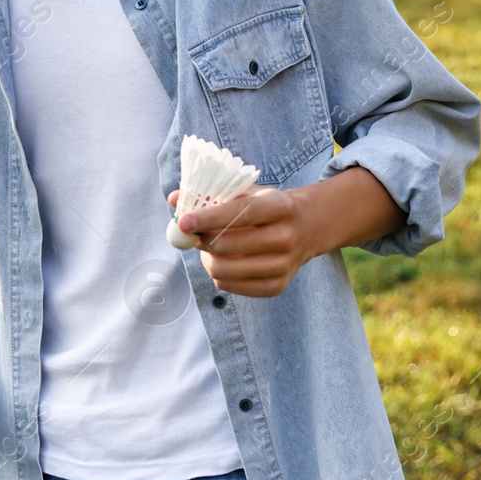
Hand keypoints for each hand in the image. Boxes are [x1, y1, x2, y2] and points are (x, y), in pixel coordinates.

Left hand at [170, 185, 314, 297]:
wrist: (307, 228)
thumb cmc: (267, 206)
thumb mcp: (247, 193)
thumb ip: (210, 194)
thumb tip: (173, 199)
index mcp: (280, 207)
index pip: (240, 213)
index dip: (208, 218)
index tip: (183, 222)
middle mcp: (285, 237)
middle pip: (226, 245)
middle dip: (201, 239)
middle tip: (194, 233)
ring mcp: (283, 265)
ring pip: (223, 269)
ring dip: (206, 258)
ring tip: (209, 247)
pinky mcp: (277, 286)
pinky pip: (229, 285)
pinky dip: (217, 274)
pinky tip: (224, 260)